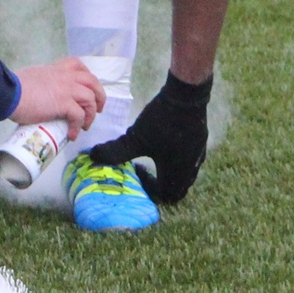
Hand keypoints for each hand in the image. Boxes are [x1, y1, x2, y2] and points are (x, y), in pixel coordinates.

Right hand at [11, 58, 105, 140]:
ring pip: (90, 99)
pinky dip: (78, 126)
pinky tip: (72, 134)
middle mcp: (65, 76)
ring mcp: (66, 89)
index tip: (88, 88)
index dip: (87, 77)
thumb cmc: (13, 86)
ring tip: (85, 126)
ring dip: (91, 114)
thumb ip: (41, 82)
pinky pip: (79, 116)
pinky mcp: (64, 103)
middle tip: (98, 109)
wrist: (8, 93)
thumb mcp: (31, 77)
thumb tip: (40, 94)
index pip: (78, 65)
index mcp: (55, 68)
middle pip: (92, 82)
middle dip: (99, 96)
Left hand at [87, 72, 211, 203]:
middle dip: (160, 183)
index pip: (168, 195)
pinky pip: (188, 159)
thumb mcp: (136, 138)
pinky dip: (175, 159)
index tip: (138, 176)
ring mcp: (198, 153)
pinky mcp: (199, 140)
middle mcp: (191, 168)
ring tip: (151, 157)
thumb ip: (116, 151)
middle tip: (143, 170)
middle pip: (177, 187)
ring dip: (168, 171)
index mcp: (177, 173)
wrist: (186, 97)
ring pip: (184, 173)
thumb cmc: (161, 121)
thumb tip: (94, 157)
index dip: (152, 191)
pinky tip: (163, 143)